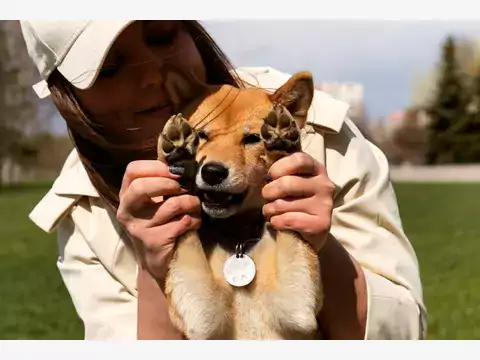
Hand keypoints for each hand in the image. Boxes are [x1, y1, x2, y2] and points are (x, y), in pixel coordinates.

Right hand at [116, 160, 200, 282]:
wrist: (158, 262)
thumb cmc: (161, 225)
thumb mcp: (156, 201)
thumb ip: (162, 183)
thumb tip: (182, 165)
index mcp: (126, 195)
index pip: (133, 170)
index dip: (156, 167)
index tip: (176, 171)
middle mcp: (126, 210)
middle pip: (142, 187)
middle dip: (170, 184)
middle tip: (184, 187)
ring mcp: (138, 227)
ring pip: (171, 205)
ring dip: (191, 203)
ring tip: (195, 207)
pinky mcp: (153, 241)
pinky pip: (181, 222)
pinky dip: (194, 220)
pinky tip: (193, 223)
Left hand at [261, 152, 334, 251]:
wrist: (309, 232)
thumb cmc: (295, 201)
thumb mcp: (292, 182)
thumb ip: (283, 174)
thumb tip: (266, 177)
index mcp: (317, 169)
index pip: (299, 160)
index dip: (279, 167)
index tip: (272, 177)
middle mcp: (324, 185)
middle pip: (287, 183)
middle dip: (269, 192)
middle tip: (267, 197)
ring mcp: (324, 205)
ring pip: (282, 204)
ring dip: (269, 210)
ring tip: (271, 212)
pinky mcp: (321, 224)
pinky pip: (286, 220)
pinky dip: (275, 222)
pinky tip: (278, 222)